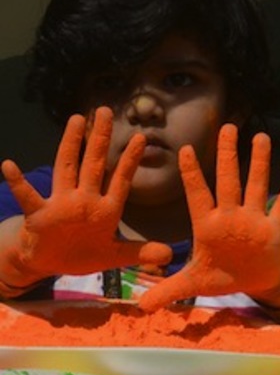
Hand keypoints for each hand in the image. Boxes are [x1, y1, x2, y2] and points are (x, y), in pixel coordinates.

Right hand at [0, 107, 170, 289]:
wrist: (49, 264)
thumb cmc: (82, 254)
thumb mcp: (114, 256)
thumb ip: (140, 252)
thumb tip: (169, 255)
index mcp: (105, 208)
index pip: (120, 179)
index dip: (130, 159)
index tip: (141, 137)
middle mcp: (84, 199)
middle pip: (94, 163)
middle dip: (100, 138)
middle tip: (106, 110)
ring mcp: (61, 204)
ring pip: (67, 168)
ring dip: (71, 144)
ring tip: (77, 119)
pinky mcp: (40, 215)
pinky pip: (29, 197)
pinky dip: (18, 182)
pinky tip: (8, 165)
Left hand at [137, 125, 279, 310]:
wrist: (255, 280)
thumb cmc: (222, 275)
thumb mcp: (194, 283)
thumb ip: (169, 290)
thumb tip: (139, 307)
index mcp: (208, 225)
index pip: (198, 195)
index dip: (193, 174)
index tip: (187, 150)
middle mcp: (231, 216)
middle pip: (229, 180)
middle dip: (228, 155)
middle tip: (227, 127)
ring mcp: (254, 220)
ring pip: (256, 185)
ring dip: (259, 163)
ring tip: (260, 137)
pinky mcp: (275, 230)